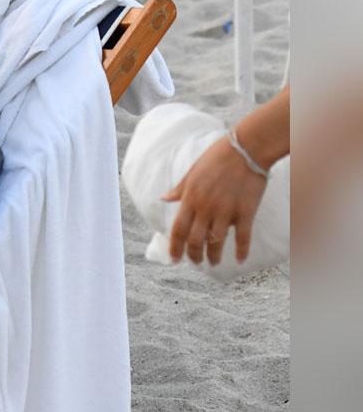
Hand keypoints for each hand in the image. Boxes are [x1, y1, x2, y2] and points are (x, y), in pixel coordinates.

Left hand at [162, 135, 269, 265]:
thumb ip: (179, 189)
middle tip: (195, 263)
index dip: (175, 247)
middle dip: (193, 256)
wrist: (248, 148)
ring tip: (213, 263)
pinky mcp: (246, 211)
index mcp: (190, 199)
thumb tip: (163, 198)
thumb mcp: (192, 172)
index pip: (178, 230)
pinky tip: (239, 259)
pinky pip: (243, 236)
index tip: (174, 259)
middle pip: (195, 240)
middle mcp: (206, 208)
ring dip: (213, 256)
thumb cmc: (218, 156)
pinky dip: (241, 250)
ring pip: (216, 242)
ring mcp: (226, 211)